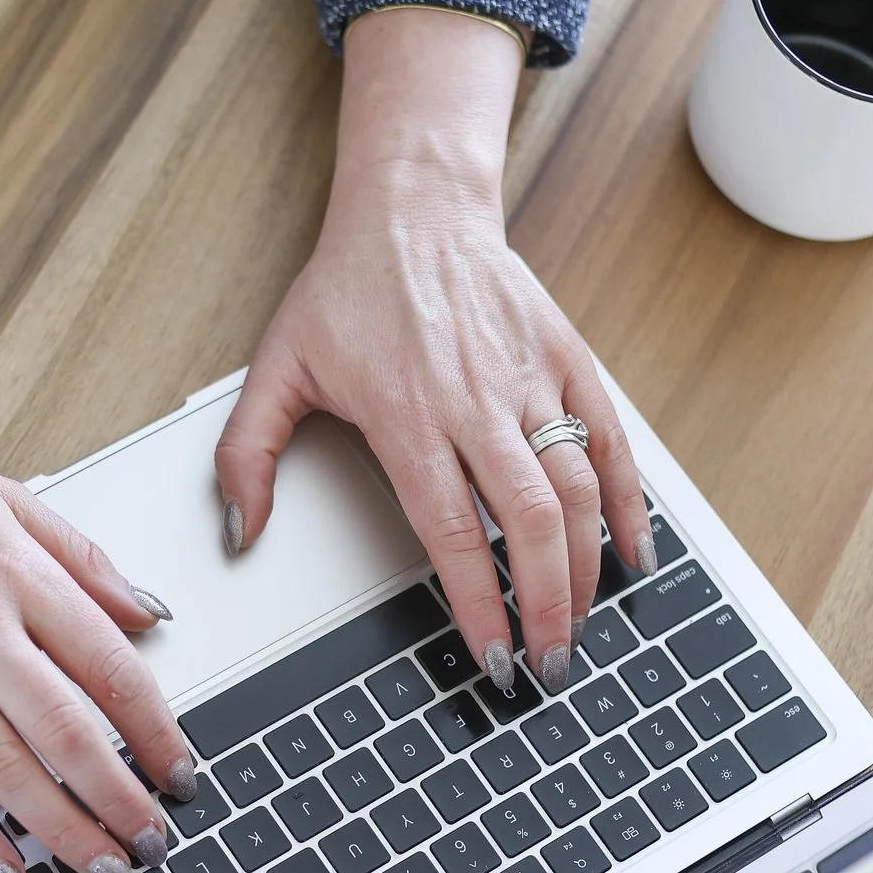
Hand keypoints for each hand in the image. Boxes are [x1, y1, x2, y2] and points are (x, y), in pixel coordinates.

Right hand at [0, 331, 195, 872]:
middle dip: (123, 801)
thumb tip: (147, 610)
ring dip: (64, 831)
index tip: (181, 772)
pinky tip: (3, 870)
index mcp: (18, 574)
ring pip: (5, 770)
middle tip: (154, 843)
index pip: (112, 668)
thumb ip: (82, 557)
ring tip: (103, 868)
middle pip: (69, 733)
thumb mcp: (3, 496)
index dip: (157, 731)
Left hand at [217, 7, 653, 695]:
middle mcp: (476, 402)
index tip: (491, 659)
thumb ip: (246, 456)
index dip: (478, 603)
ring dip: (586, 567)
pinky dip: (629, 501)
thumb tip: (240, 533)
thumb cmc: (347, 290)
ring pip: (578, 487)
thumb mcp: (276, 369)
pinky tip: (633, 554)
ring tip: (579, 625)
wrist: (414, 207)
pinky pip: (612, 438)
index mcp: (408, 416)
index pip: (454, 532)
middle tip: (547, 665)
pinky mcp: (566, 356)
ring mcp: (529, 379)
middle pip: (530, 521)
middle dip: (547, 605)